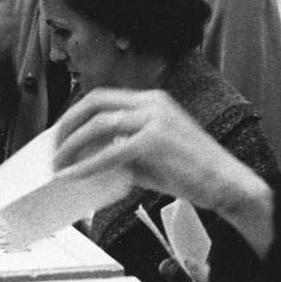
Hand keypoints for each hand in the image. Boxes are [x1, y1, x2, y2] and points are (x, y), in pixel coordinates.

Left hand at [56, 89, 274, 256]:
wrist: (227, 183)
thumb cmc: (194, 172)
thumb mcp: (154, 155)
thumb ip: (124, 151)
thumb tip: (91, 161)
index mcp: (153, 101)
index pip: (103, 98)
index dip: (77, 114)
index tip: (62, 133)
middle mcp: (153, 103)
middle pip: (95, 103)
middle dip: (67, 125)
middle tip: (53, 147)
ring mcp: (154, 119)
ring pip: (97, 125)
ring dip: (71, 146)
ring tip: (59, 165)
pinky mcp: (154, 141)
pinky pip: (109, 152)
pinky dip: (86, 165)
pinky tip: (74, 175)